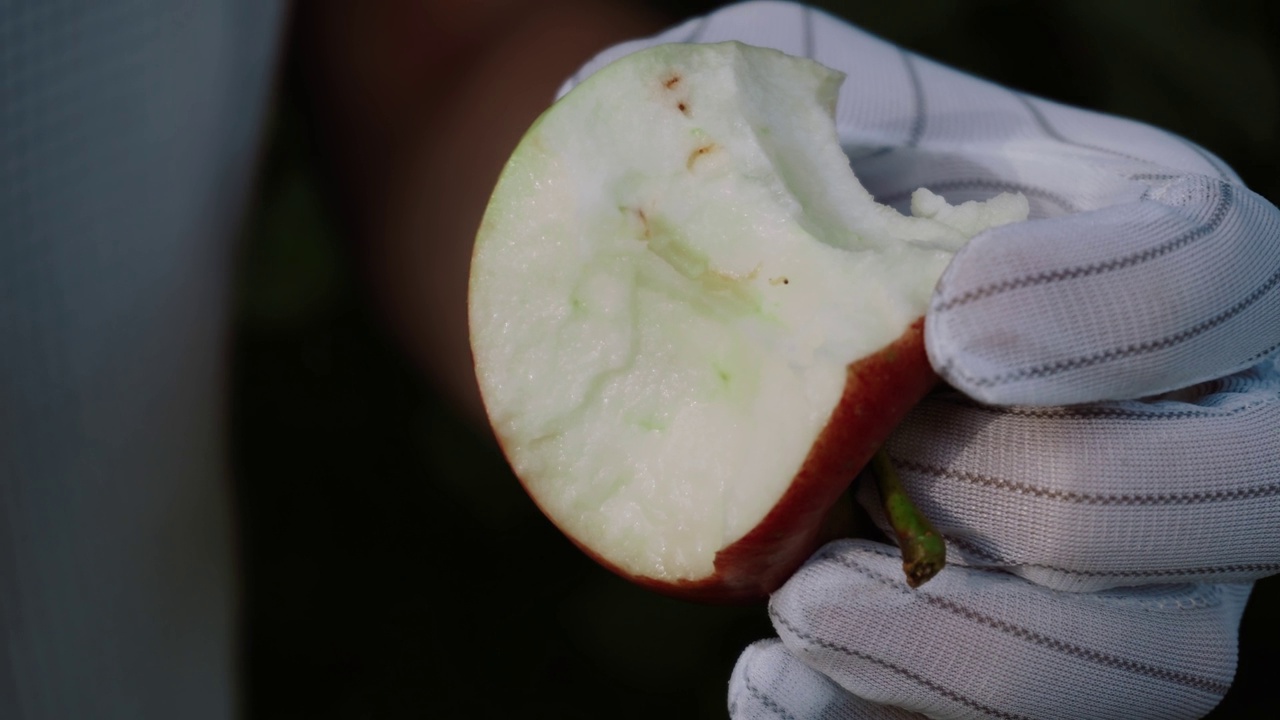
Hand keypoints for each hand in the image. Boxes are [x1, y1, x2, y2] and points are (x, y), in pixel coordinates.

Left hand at [563, 2, 1279, 717]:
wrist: (776, 327)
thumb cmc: (796, 202)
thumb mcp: (777, 116)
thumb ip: (751, 110)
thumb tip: (645, 134)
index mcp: (1150, 242)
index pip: (1227, 272)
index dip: (1119, 308)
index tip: (951, 328)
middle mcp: (1186, 411)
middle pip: (1232, 489)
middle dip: (1060, 495)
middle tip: (890, 467)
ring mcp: (1134, 558)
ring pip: (1159, 655)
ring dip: (982, 651)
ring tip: (804, 601)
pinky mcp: (1030, 651)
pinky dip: (890, 719)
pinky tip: (771, 679)